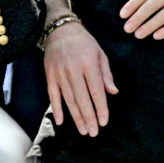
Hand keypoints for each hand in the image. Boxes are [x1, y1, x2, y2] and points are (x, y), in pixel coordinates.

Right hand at [44, 21, 117, 136]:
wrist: (60, 29)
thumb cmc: (84, 42)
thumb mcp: (100, 53)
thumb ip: (106, 74)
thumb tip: (113, 92)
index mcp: (89, 63)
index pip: (96, 91)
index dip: (101, 108)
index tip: (104, 121)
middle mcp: (74, 69)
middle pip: (82, 98)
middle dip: (89, 117)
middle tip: (94, 132)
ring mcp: (60, 73)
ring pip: (69, 99)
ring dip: (76, 117)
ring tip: (83, 130)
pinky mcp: (50, 75)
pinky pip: (53, 95)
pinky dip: (56, 108)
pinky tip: (61, 121)